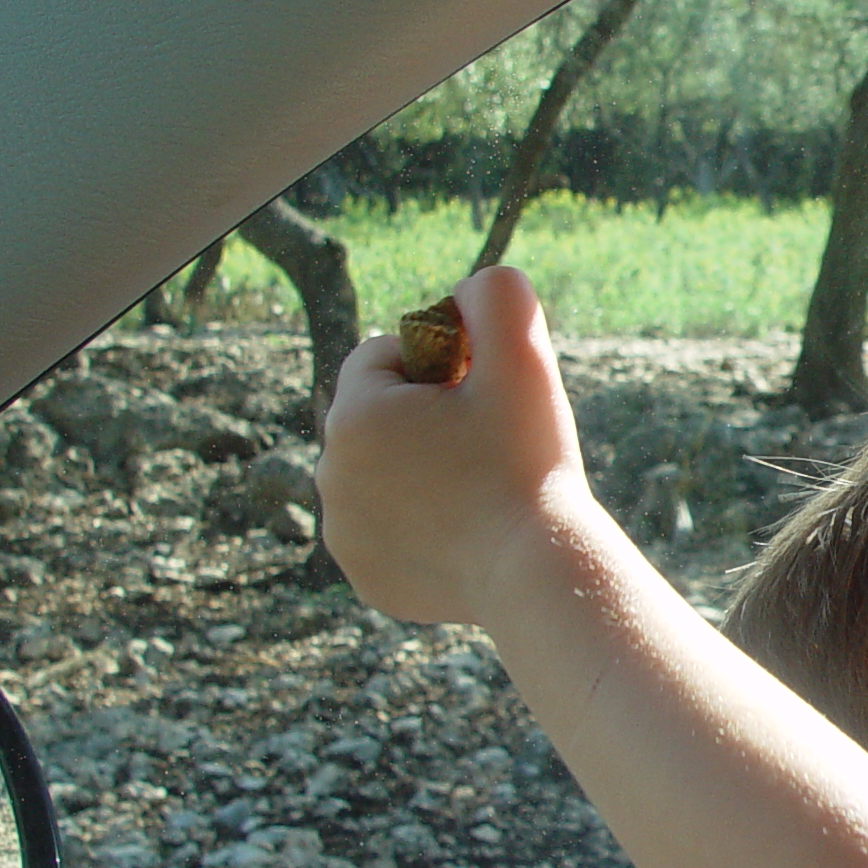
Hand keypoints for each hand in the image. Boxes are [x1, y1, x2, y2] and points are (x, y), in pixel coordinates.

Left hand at [316, 267, 602, 623]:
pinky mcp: (368, 578)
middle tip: (490, 442)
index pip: (383, 355)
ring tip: (481, 487)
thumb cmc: (528, 463)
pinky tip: (469, 533)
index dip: (440, 364)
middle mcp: (330, 474)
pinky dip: (423, 528)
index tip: (482, 393)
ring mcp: (344, 534)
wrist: (536, 573)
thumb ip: (496, 295)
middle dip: (427, 418)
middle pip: (379, 417)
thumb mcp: (525, 357)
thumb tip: (470, 288)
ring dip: (422, 470)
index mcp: (355, 415)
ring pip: (382, 476)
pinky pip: (389, 533)